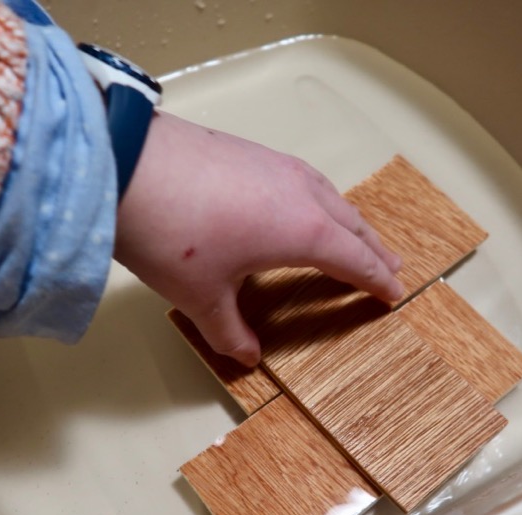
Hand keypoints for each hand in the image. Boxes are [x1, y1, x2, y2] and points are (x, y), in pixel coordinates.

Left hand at [116, 111, 403, 366]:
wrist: (126, 164)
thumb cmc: (172, 234)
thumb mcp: (201, 297)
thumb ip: (229, 331)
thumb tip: (246, 356)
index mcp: (304, 232)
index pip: (356, 260)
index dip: (377, 281)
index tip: (395, 295)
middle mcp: (302, 194)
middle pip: (352, 224)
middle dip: (373, 249)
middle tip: (391, 266)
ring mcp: (277, 166)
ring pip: (330, 196)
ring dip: (349, 221)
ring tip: (356, 235)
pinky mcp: (252, 151)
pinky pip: (304, 179)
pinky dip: (320, 199)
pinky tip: (302, 204)